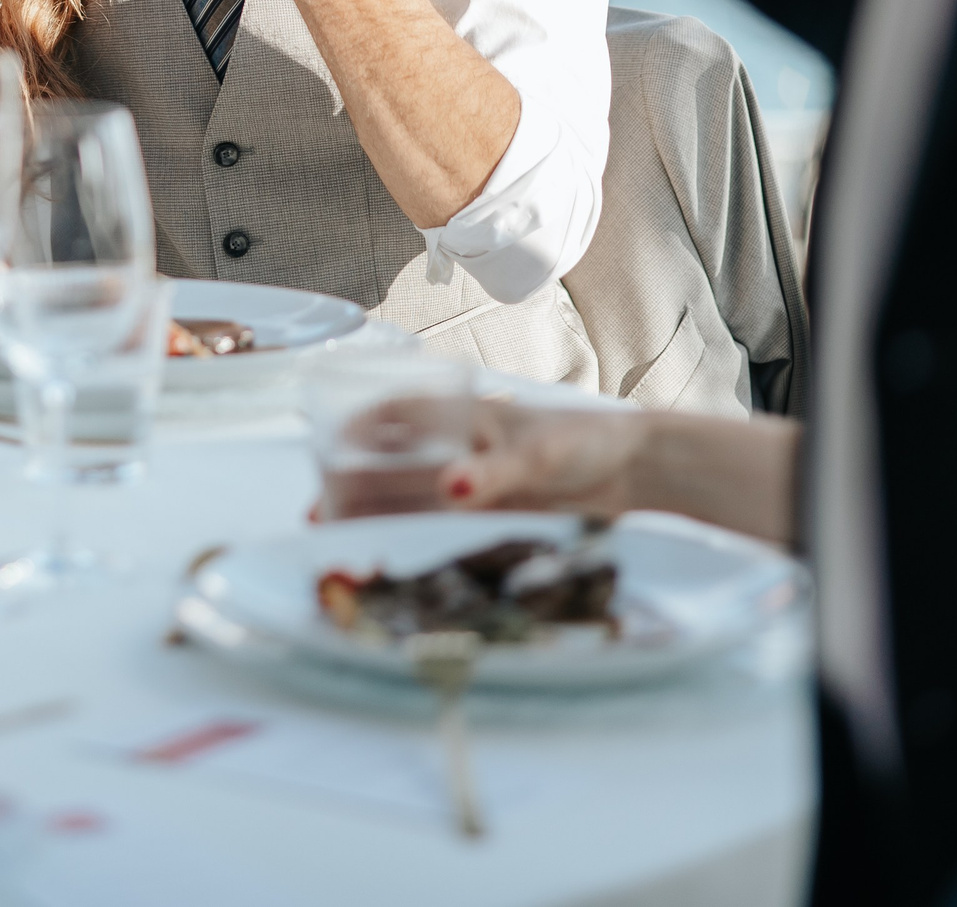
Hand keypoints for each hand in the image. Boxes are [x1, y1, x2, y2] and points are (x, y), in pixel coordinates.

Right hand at [313, 393, 644, 521]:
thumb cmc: (589, 442)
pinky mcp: (487, 512)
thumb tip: (449, 487)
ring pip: (407, 491)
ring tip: (333, 530)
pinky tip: (383, 545)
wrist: (635, 474)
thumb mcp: (541, 453)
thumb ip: (495, 472)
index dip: (357, 427)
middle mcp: (460, 445)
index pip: (396, 412)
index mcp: (466, 414)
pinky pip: (435, 520)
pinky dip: (406, 529)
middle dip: (353, 479)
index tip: (327, 448)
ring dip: (371, 507)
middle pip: (392, 458)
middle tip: (320, 509)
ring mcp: (471, 479)